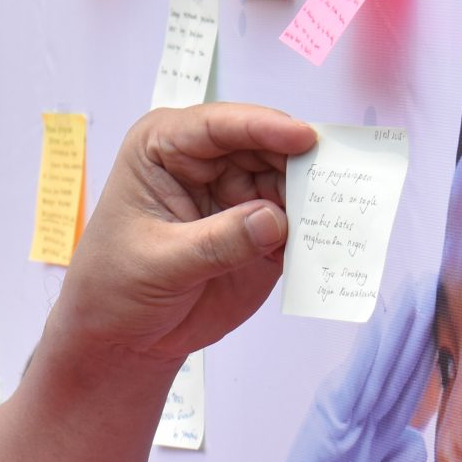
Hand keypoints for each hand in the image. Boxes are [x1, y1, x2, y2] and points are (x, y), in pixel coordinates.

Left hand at [50, 103, 317, 369]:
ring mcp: (237, 194)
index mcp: (164, 147)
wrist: (123, 335)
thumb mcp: (160, 263)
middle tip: (342, 181)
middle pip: (267, 147)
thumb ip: (218, 241)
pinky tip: (336, 241)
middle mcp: (206, 161)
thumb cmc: (116, 286)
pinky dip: (316, 231)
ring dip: (316, 198)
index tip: (305, 138)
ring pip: (290, 183)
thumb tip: (276, 219)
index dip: (264, 127)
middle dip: (303, 163)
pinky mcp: (261, 231)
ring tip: (345, 214)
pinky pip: (297, 223)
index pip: (219, 126)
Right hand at [257, 276, 435, 461]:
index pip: (400, 389)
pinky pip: (352, 393)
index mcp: (363, 444)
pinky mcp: (325, 443)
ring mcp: (334, 434)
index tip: (438, 314)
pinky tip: (384, 332)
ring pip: (371, 373)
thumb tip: (414, 441)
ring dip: (393, 332)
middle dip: (411, 328)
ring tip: (414, 293)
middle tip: (430, 282)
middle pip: (389, 372)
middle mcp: (348, 431)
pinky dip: (367, 361)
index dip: (420, 351)